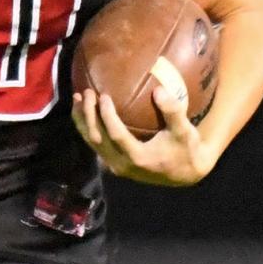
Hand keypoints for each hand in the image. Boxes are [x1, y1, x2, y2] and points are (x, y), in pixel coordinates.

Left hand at [72, 86, 217, 185]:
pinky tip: (84, 112)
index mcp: (138, 157)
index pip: (115, 135)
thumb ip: (173, 111)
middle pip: (97, 139)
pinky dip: (87, 128)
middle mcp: (122, 165)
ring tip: (76, 99)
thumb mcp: (185, 131)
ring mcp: (116, 166)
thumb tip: (159, 90)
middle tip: (87, 93)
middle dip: (88, 115)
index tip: (103, 95)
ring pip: (91, 143)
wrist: (184, 173)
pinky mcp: (114, 164)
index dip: (107, 116)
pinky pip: (95, 145)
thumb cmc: (185, 149)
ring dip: (82, 121)